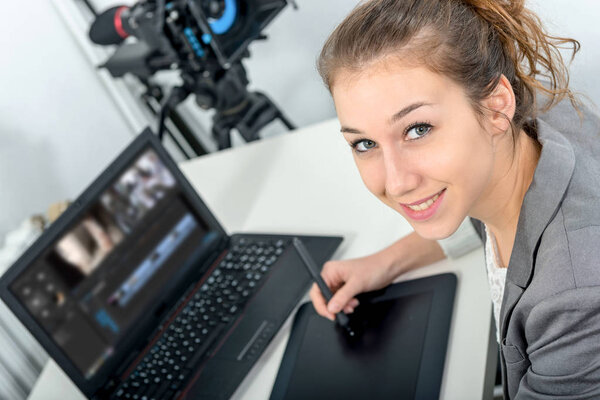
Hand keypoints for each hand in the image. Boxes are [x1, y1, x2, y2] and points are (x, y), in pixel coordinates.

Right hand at [309, 232, 445, 320]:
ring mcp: (339, 282)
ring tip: (351, 305)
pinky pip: (340, 300)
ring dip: (342, 306)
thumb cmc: (374, 267)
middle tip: (342, 311)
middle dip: (334, 306)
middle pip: (323, 297)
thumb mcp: (357, 284)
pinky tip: (354, 303)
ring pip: (333, 301)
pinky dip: (346, 305)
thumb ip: (342, 297)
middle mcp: (332, 276)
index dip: (321, 304)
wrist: (388, 268)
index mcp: (330, 271)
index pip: (317, 290)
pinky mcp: (346, 287)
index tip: (329, 314)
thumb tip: (331, 308)